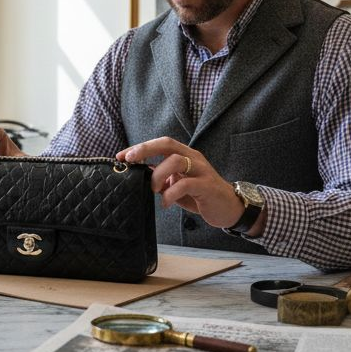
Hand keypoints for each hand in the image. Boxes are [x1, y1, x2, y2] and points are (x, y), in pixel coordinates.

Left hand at [116, 137, 246, 229]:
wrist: (229, 208)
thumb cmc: (200, 196)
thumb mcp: (177, 185)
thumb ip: (162, 179)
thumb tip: (140, 177)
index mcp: (185, 155)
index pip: (161, 143)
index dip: (141, 147)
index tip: (121, 156)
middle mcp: (194, 158)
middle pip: (168, 144)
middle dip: (145, 150)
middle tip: (130, 161)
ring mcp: (201, 171)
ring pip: (176, 161)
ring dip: (158, 175)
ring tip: (152, 189)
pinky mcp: (207, 186)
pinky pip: (185, 184)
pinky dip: (171, 194)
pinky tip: (166, 203)